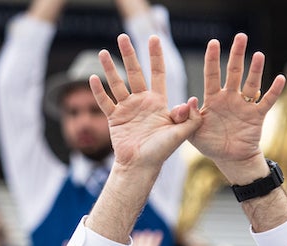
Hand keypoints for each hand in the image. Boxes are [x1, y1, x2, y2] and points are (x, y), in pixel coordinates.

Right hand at [90, 34, 200, 172]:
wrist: (141, 167)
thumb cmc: (162, 152)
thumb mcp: (180, 134)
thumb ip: (189, 118)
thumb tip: (193, 100)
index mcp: (158, 102)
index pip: (158, 74)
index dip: (156, 56)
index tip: (154, 38)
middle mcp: (142, 102)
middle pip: (134, 73)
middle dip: (129, 55)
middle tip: (123, 37)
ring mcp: (127, 109)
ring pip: (117, 84)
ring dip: (110, 68)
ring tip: (102, 52)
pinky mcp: (115, 119)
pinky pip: (105, 102)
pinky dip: (98, 91)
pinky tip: (93, 78)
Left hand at [188, 33, 285, 182]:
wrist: (230, 159)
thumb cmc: (210, 144)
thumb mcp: (192, 133)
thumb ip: (188, 117)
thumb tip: (190, 101)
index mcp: (213, 99)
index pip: (212, 75)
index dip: (212, 59)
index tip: (214, 42)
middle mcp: (230, 98)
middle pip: (234, 72)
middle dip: (237, 54)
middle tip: (241, 36)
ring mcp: (244, 105)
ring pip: (251, 83)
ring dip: (255, 70)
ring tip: (258, 55)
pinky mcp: (257, 116)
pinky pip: (266, 101)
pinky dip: (274, 91)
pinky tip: (281, 79)